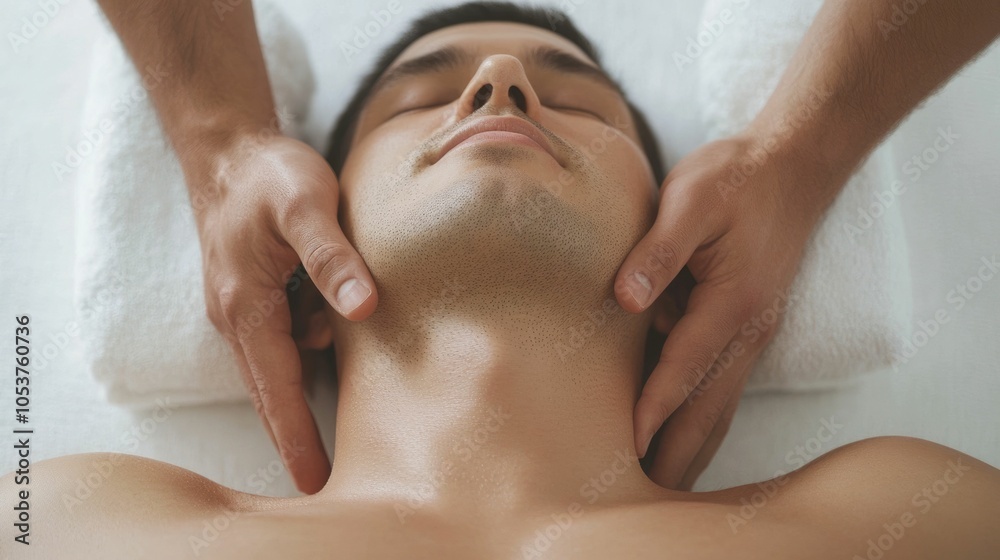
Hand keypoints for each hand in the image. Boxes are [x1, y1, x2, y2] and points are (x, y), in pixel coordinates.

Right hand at [187, 132, 377, 493]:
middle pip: (268, 390)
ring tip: (348, 408)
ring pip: (277, 364)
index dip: (295, 434)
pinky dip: (306, 349)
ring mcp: (241, 309)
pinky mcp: (253, 297)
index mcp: (248, 305)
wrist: (229, 151)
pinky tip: (337, 334)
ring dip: (304, 388)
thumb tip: (362, 310)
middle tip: (322, 479)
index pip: (275, 386)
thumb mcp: (307, 206)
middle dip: (293, 435)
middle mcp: (238, 317)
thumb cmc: (269, 176)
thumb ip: (333, 258)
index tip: (313, 479)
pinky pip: (281, 338)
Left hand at [616, 133, 836, 488]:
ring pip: (720, 405)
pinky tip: (684, 436)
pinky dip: (704, 419)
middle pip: (709, 407)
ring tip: (664, 483)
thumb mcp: (692, 199)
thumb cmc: (737, 179)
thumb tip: (626, 300)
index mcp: (733, 302)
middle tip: (643, 494)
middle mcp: (748, 329)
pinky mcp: (747, 327)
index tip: (629, 445)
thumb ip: (658, 250)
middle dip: (678, 451)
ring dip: (694, 445)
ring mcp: (752, 333)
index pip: (684, 367)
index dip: (654, 408)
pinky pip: (723, 386)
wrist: (794, 167)